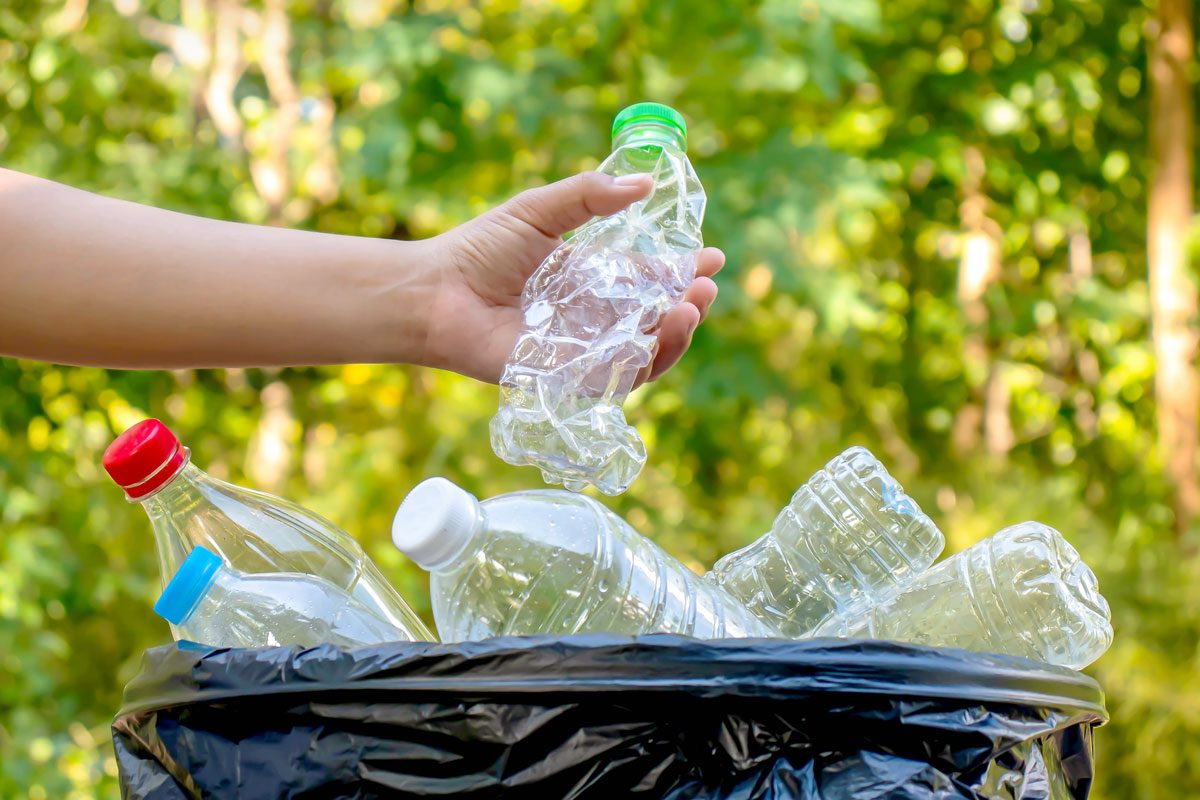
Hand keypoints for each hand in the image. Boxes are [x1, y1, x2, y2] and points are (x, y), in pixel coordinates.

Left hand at [421, 171, 723, 383]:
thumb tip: (644, 183)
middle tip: (705, 287)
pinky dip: (641, 363)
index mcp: (592, 280)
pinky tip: (657, 336)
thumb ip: (589, 197)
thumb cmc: (480, 250)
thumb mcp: (540, 210)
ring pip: (645, 354)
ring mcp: (582, 351)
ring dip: (676, 337)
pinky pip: (614, 379)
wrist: (436, 291)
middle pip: (657, 321)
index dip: (684, 271)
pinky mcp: (565, 378)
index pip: (651, 280)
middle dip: (690, 306)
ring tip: (688, 310)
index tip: (713, 257)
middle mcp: (594, 319)